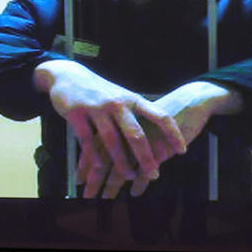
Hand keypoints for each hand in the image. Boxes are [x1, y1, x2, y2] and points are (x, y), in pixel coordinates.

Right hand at [33, 60, 186, 197]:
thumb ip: (137, 113)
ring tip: (128, 176)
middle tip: (154, 173)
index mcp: (132, 99)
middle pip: (135, 133)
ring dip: (121, 161)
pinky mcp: (77, 113)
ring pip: (112, 140)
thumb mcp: (122, 97)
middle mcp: (117, 103)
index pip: (159, 116)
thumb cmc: (100, 91)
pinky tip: (99, 167)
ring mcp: (96, 108)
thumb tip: (161, 133)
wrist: (68, 75)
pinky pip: (87, 140)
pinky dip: (94, 156)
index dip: (173, 133)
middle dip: (146, 156)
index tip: (182, 150)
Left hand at [88, 81, 244, 197]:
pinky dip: (140, 182)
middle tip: (86, 196)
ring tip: (105, 200)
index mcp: (117, 122)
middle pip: (105, 159)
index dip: (86, 164)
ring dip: (112, 187)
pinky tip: (135, 193)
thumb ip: (121, 132)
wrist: (188, 100)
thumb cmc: (160, 110)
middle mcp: (126, 131)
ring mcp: (142, 140)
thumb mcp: (137, 119)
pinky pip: (146, 169)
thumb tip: (106, 148)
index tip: (78, 180)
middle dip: (95, 180)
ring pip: (123, 167)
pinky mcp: (159, 147)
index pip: (95, 145)